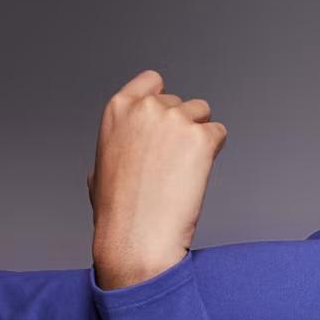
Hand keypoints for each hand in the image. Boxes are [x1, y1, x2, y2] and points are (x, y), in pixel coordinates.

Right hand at [88, 68, 227, 287]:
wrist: (136, 238)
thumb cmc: (117, 214)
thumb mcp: (100, 169)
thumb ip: (118, 146)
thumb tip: (126, 151)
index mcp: (118, 109)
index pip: (151, 81)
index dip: (162, 100)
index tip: (167, 118)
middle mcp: (147, 108)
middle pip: (179, 103)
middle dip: (180, 127)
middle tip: (173, 163)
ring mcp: (175, 120)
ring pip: (202, 113)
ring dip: (198, 136)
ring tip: (184, 171)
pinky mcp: (201, 137)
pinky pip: (219, 134)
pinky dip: (213, 152)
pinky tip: (196, 176)